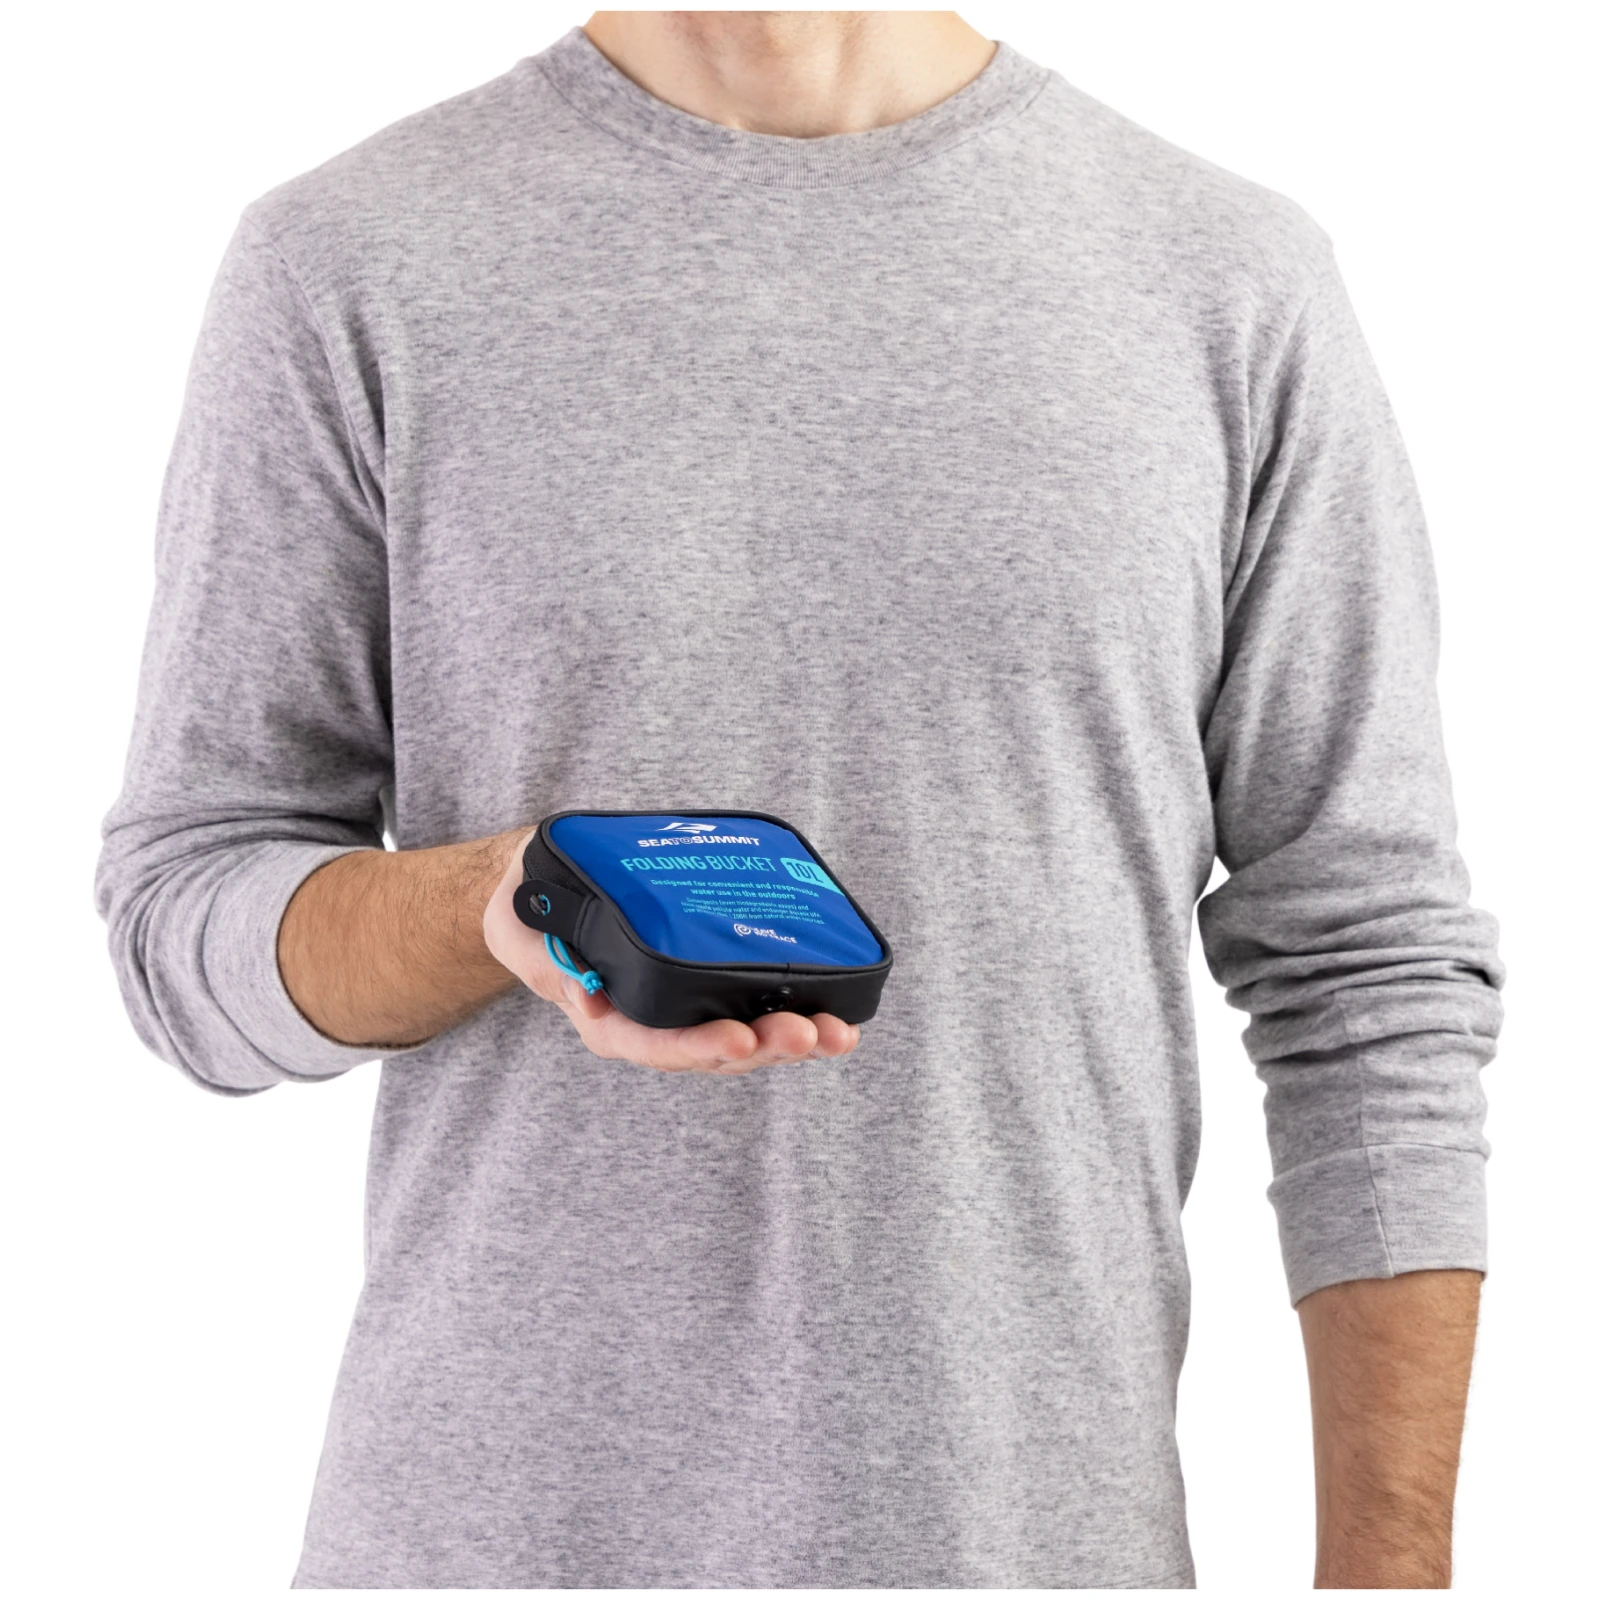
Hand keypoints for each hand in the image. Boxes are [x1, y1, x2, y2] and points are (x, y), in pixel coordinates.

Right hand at [483, 832, 861, 1075]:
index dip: (697, 1047)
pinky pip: (758, 1008)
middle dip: (766, 1046)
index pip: (653, 1045)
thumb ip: (549, 951)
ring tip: (839, 1033)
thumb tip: (588, 992)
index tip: (740, 1038)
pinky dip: (800, 1012)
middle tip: (810, 1032)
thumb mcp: (523, 925)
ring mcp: (687, 1010)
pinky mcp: (713, 987)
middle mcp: (652, 1025)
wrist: (545, 890)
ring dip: (796, 1039)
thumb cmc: (533, 907)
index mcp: (606, 1019)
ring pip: (747, 1039)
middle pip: (714, 1052)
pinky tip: (840, 1011)